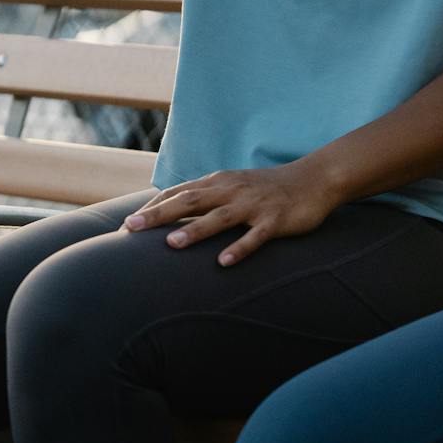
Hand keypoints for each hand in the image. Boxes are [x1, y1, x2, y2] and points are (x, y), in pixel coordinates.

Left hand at [121, 160, 341, 265]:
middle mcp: (233, 190)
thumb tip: (173, 214)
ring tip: (171, 244)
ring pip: (220, 217)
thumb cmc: (268, 188)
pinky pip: (256, 236)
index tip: (128, 224)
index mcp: (220, 182)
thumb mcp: (234, 186)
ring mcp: (254, 205)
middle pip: (191, 201)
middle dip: (159, 215)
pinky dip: (239, 248)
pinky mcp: (276, 219)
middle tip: (132, 229)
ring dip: (195, 230)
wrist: (314, 179)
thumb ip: (207, 197)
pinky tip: (224, 263)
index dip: (154, 207)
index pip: (180, 192)